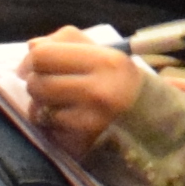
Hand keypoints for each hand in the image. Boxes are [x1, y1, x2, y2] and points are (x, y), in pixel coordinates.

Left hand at [15, 28, 148, 155]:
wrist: (153, 123)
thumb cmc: (121, 83)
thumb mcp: (105, 53)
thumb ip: (69, 42)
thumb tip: (32, 46)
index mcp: (105, 61)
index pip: (43, 55)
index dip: (30, 59)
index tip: (32, 65)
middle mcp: (99, 91)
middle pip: (37, 83)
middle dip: (34, 83)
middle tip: (44, 85)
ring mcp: (91, 120)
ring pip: (38, 108)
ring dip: (39, 105)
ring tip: (54, 102)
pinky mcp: (82, 144)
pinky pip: (48, 129)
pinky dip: (49, 124)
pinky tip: (63, 120)